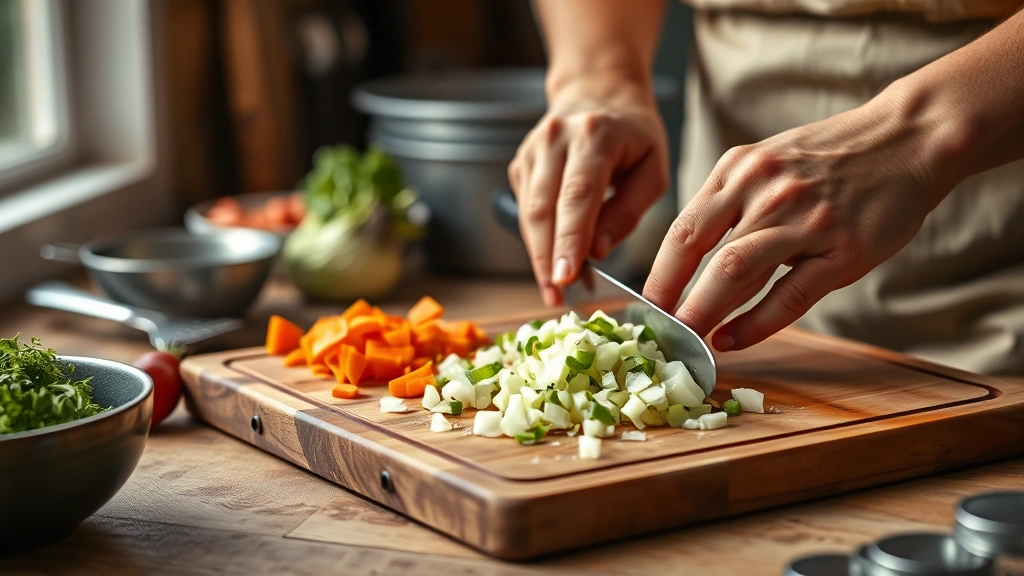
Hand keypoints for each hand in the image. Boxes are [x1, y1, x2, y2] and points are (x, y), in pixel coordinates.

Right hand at [508, 82, 669, 305]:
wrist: (597, 94)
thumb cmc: (633, 136)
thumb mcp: (653, 169)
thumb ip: (628, 211)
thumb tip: (598, 250)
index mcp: (595, 134)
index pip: (578, 194)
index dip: (570, 239)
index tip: (566, 277)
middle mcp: (555, 138)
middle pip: (543, 208)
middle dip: (547, 258)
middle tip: (556, 298)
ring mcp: (531, 151)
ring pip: (528, 214)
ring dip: (539, 257)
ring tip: (555, 292)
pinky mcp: (519, 165)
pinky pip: (525, 212)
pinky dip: (537, 242)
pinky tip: (553, 264)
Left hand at [643, 89, 947, 351]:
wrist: (908, 138)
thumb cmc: (831, 157)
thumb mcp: (767, 160)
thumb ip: (729, 200)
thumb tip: (687, 257)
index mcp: (740, 169)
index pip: (684, 228)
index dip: (658, 273)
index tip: (643, 305)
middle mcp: (766, 191)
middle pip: (702, 252)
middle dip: (672, 298)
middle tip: (658, 332)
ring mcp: (805, 220)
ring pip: (737, 272)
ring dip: (706, 312)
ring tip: (688, 339)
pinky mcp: (843, 250)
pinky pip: (789, 296)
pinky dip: (754, 324)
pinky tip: (732, 340)